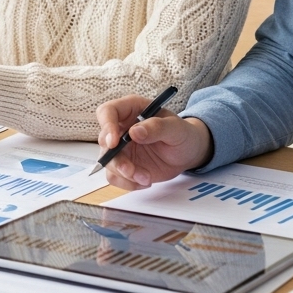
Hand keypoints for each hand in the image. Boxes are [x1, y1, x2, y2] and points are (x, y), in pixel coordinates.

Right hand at [95, 95, 213, 191]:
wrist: (187, 153)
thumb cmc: (183, 134)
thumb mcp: (176, 128)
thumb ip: (157, 127)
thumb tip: (135, 131)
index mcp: (131, 109)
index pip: (107, 112)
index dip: (107, 126)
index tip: (114, 143)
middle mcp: (121, 127)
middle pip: (104, 141)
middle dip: (117, 160)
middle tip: (132, 171)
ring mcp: (121, 148)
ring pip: (108, 162)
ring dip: (124, 175)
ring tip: (146, 179)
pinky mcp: (124, 165)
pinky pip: (115, 176)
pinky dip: (128, 183)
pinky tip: (145, 181)